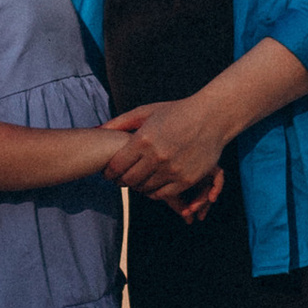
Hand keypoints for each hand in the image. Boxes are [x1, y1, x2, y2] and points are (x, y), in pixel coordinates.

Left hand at [100, 92, 232, 207]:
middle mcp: (156, 157)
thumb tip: (96, 130)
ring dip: (138, 186)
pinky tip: (153, 183)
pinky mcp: (186, 180)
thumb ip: (120, 122)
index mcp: (143, 139)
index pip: (116, 166)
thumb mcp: (146, 112)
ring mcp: (172, 170)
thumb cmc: (177, 112)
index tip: (108, 172)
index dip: (109, 172)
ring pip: (144, 189)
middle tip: (121, 177)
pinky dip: (154, 192)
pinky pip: (162, 194)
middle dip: (121, 181)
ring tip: (138, 178)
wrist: (212, 118)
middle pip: (128, 180)